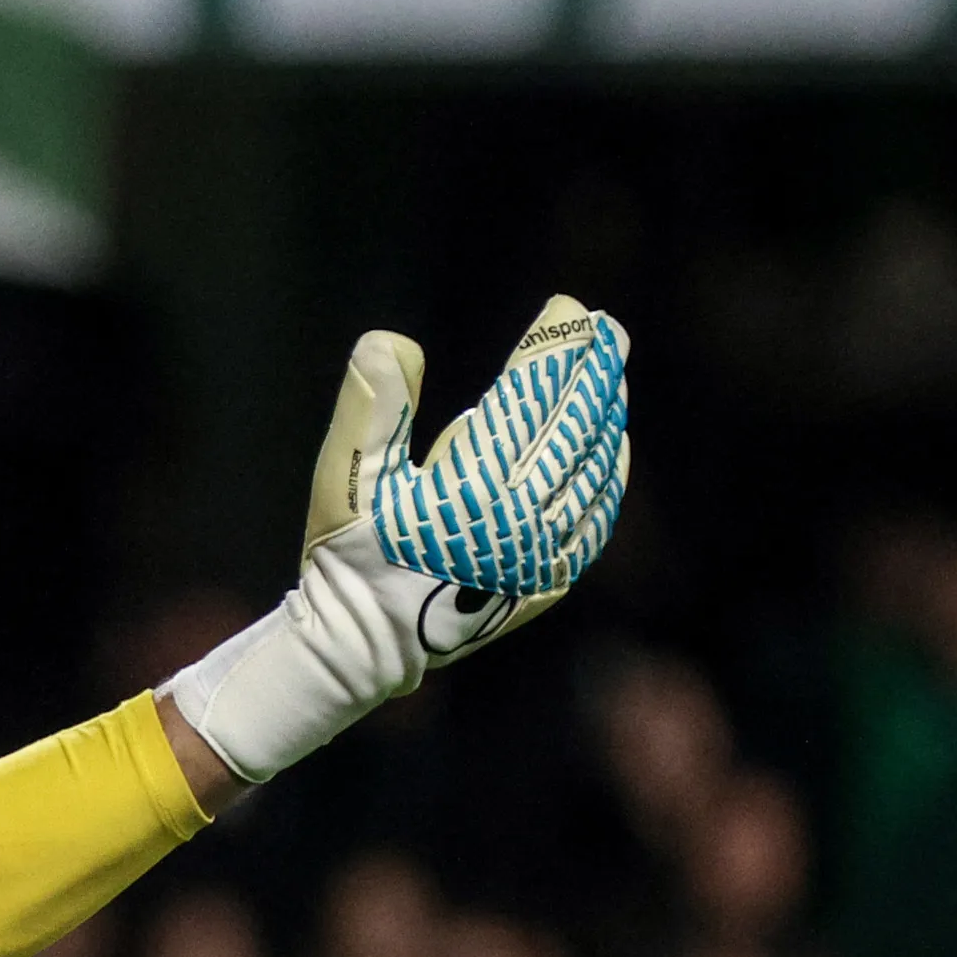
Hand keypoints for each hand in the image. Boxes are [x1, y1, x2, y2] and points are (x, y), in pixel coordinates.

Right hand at [168, 295, 629, 784]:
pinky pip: (594, 521)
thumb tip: (390, 339)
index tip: (566, 310)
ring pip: (592, 470)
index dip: (552, 347)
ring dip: (605, 418)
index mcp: (473, 483)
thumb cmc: (347, 557)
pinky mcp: (545, 582)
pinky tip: (610, 453)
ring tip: (609, 379)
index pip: (530, 396)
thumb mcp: (346, 477)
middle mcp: (520, 516)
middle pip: (574, 426)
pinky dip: (607, 479)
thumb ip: (373, 406)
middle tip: (606, 329)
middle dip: (594, 371)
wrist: (360, 647)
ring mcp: (540, 552)